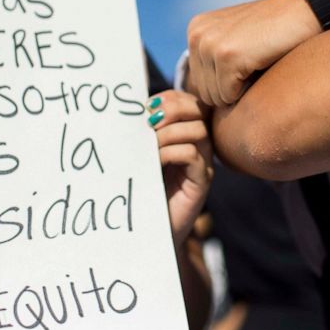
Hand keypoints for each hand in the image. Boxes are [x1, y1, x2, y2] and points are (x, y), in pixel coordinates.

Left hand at [148, 90, 213, 245]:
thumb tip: (127, 106)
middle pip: (198, 110)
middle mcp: (198, 145)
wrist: (145, 230)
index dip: (170, 98)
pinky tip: (156, 160)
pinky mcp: (200, 183)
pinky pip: (194, 156)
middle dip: (172, 109)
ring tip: (150, 145)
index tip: (146, 106)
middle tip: (149, 122)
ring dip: (170, 132)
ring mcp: (202, 164)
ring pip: (198, 131)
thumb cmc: (140, 189)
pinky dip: (173, 152)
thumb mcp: (139, 154)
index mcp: (184, 133)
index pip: (187, 101)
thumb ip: (140, 132)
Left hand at [187, 0, 321, 105]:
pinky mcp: (227, 56)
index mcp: (196, 29)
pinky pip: (229, 96)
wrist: (305, 11)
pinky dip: (248, 91)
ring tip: (257, 65)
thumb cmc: (275, 30)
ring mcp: (210, 45)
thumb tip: (204, 95)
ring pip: (215, 97)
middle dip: (230, 90)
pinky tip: (261, 67)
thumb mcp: (235, 36)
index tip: (246, 64)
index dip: (224, 83)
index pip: (198, 81)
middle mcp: (197, 35)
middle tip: (253, 67)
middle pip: (203, 92)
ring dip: (239, 91)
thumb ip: (214, 57)